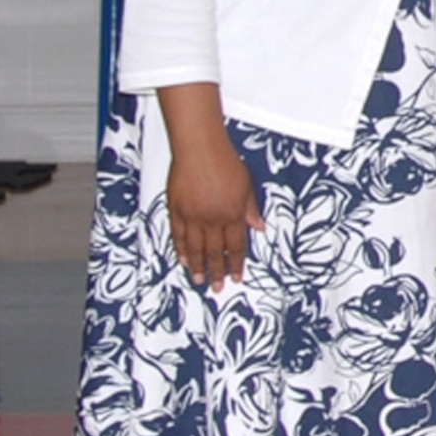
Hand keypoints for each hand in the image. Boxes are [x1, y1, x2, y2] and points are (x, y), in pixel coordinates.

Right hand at [166, 143, 262, 291]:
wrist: (199, 148)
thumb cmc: (224, 162)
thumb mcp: (247, 186)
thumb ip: (251, 209)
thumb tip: (259, 227)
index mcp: (233, 214)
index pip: (237, 246)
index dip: (237, 263)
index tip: (237, 276)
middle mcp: (212, 219)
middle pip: (215, 252)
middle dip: (216, 272)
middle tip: (217, 287)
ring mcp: (193, 216)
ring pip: (195, 249)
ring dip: (197, 267)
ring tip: (197, 280)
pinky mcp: (176, 210)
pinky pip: (178, 236)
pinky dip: (180, 250)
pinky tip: (183, 259)